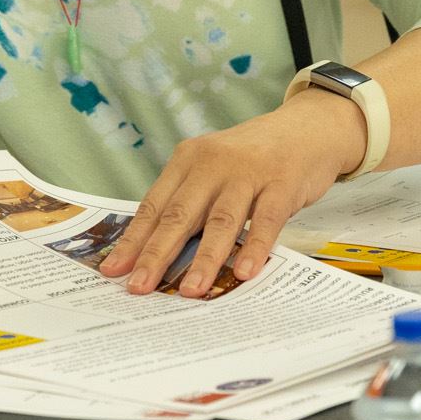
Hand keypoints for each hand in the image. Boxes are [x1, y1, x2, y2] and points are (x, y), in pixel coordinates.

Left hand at [99, 90, 364, 298]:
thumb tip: (157, 253)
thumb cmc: (253, 159)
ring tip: (190, 291)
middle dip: (157, 254)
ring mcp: (248, 171)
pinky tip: (244, 272)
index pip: (153, 206)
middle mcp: (212, 163)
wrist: (307, 128)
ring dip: (204, 258)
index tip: (113, 270)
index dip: (133, 240)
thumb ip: (190, 202)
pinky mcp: (282, 182)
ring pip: (220, 219)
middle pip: (179, 214)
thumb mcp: (213, 170)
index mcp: (188, 160)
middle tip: (140, 287)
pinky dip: (255, 246)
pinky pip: (266, 219)